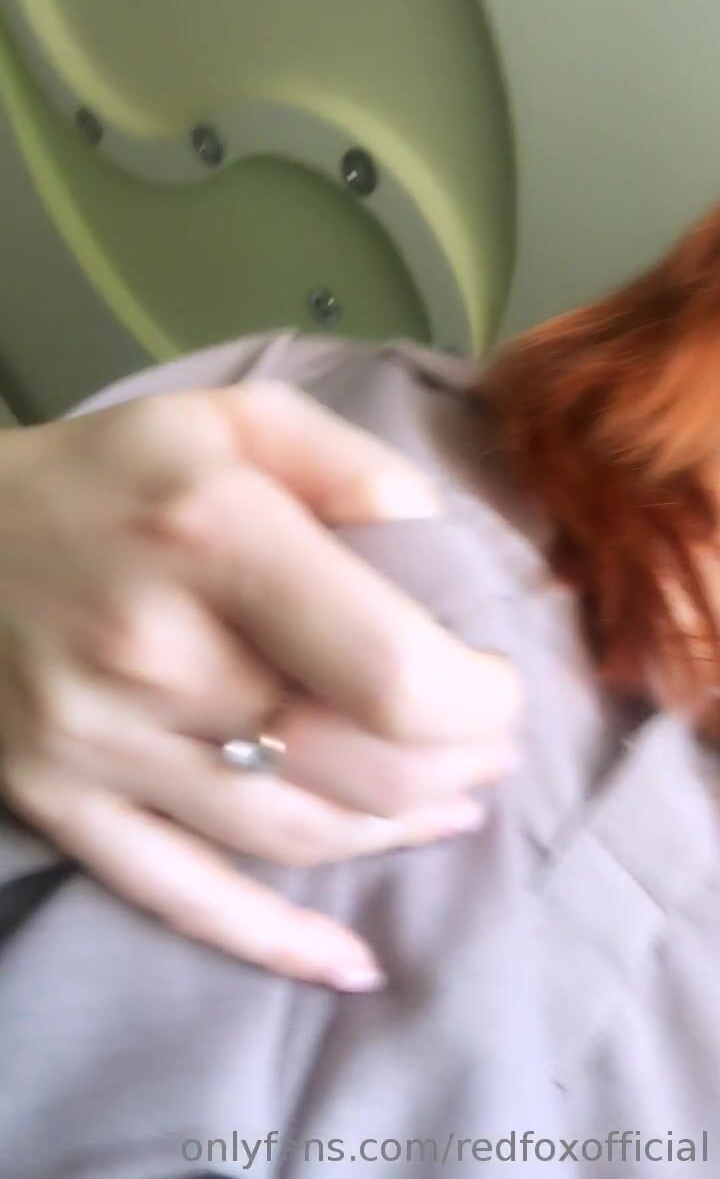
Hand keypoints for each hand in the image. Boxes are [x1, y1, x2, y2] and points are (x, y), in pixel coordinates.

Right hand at [0, 382, 519, 987]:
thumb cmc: (109, 474)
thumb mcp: (233, 419)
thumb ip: (349, 466)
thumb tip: (440, 548)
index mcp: (217, 539)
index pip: (393, 672)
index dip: (480, 701)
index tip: (497, 682)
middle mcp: (159, 656)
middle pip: (358, 768)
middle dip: (458, 764)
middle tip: (490, 742)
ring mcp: (104, 748)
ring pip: (294, 837)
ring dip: (397, 831)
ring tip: (451, 805)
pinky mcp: (65, 806)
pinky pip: (184, 900)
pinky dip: (278, 944)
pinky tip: (350, 963)